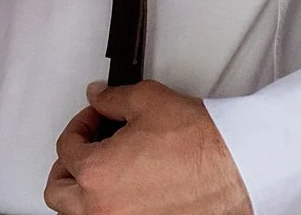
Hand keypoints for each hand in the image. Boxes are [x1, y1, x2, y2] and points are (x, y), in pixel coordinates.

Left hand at [44, 81, 251, 214]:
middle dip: (69, 167)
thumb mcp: (146, 101)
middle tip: (85, 149)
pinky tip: (127, 191)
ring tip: (101, 173)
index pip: (67, 150)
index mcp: (97, 174)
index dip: (80, 126)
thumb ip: (112, 99)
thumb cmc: (201, 142)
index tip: (94, 119)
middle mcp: (105, 209)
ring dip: (84, 194)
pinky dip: (113, 208)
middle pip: (60, 193)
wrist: (241, 164)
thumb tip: (99, 97)